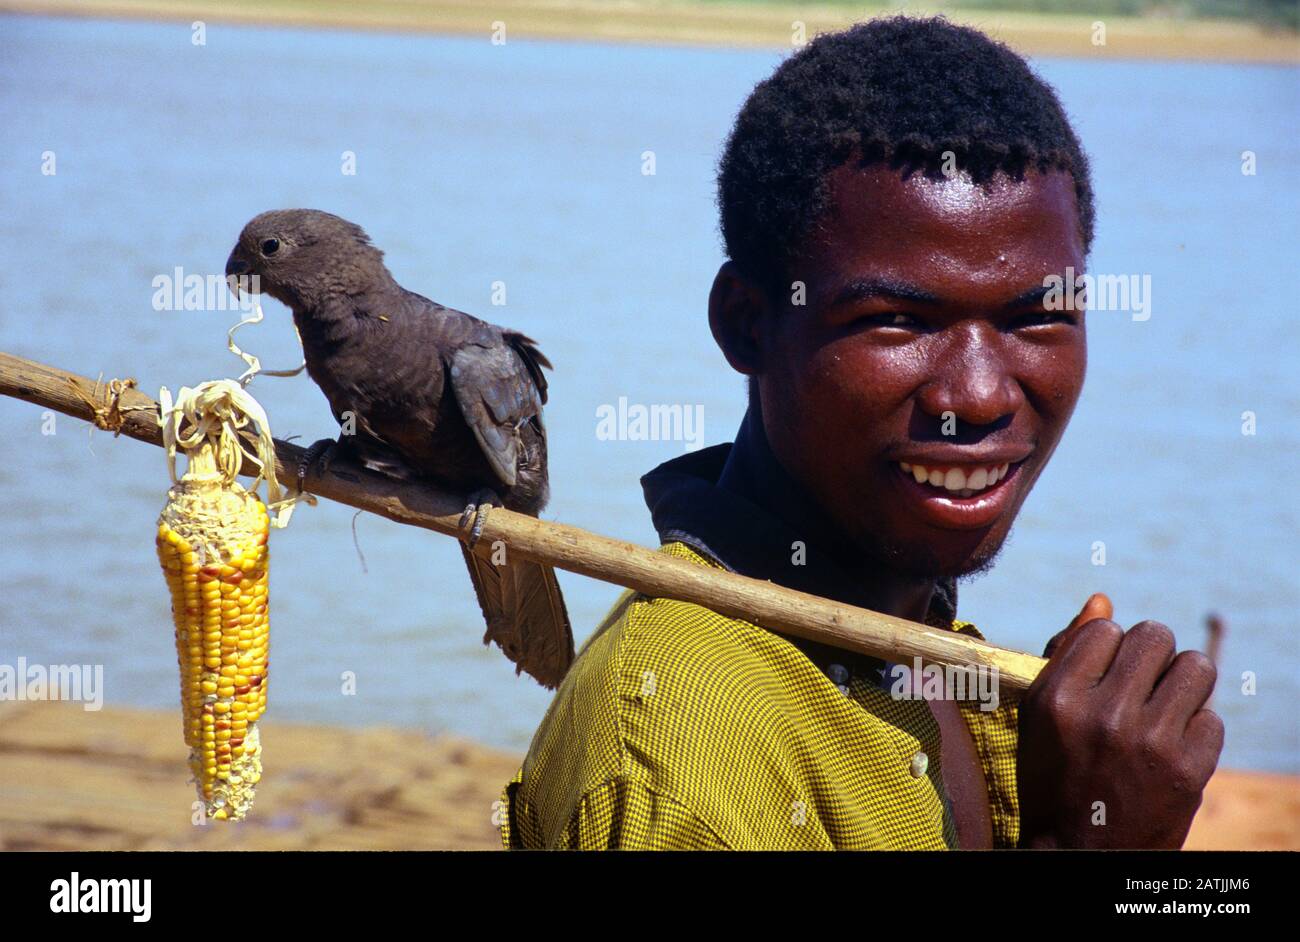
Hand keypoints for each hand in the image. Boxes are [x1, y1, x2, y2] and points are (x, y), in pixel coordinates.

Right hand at [1016, 594, 1223, 847]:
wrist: (1077, 854)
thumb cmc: (1052, 776)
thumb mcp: (1041, 715)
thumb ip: (1067, 653)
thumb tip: (1103, 599)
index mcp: (1058, 698)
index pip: (1106, 630)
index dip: (1110, 648)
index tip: (1105, 674)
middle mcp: (1103, 715)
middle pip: (1156, 637)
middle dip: (1152, 656)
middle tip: (1141, 685)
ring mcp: (1150, 744)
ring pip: (1195, 668)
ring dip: (1181, 684)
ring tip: (1163, 707)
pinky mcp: (1188, 772)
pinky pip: (1212, 717)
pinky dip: (1195, 730)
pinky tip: (1172, 748)